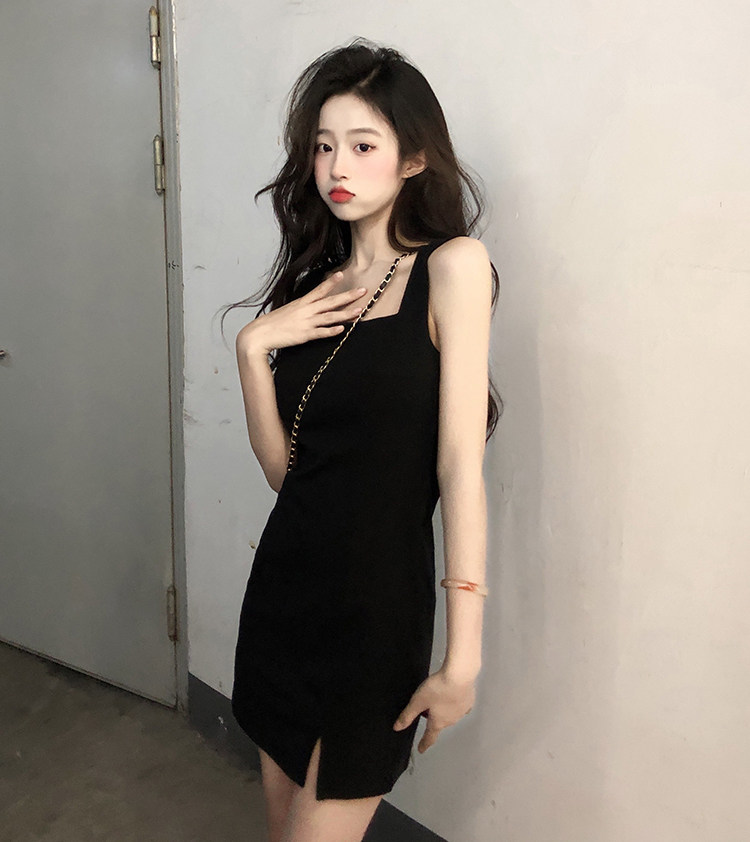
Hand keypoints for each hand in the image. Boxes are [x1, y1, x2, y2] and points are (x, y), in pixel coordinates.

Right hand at [236, 272, 368, 355]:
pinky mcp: (305, 335)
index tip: (342, 274)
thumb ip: (302, 308)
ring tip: (359, 310)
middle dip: (348, 296)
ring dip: (346, 313)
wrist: (260, 334)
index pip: (319, 290)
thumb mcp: (289, 310)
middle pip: (331, 302)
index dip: (331, 282)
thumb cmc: (274, 323)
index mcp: (302, 303)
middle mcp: (306, 311)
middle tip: (363, 291)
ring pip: (330, 317)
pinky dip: (332, 331)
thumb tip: (312, 306)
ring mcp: (306, 323)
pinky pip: (321, 333)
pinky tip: (342, 329)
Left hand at [392, 668, 476, 753]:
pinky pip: (459, 706)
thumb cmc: (439, 688)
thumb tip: (397, 727)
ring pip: (450, 714)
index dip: (424, 744)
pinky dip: (454, 703)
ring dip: (443, 710)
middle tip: (425, 707)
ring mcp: (461, 711)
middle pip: (439, 723)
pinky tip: (452, 694)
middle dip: (432, 718)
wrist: (460, 675)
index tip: (421, 749)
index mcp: (438, 722)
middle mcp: (451, 720)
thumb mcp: (418, 701)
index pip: (429, 737)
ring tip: (438, 697)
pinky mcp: (468, 701)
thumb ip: (407, 715)